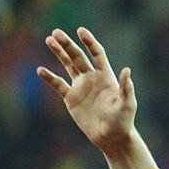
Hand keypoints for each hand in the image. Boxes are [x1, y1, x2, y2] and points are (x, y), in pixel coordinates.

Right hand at [37, 27, 137, 155]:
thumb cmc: (122, 121)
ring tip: (49, 40)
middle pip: (78, 56)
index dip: (89, 41)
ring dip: (59, 53)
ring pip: (67, 65)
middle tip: (55, 32)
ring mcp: (80, 87)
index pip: (96, 53)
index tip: (80, 31)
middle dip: (67, 44)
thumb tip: (126, 70)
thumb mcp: (127, 104)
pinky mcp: (71, 98)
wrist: (110, 137)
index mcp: (105, 76)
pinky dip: (49, 78)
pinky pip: (58, 85)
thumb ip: (126, 88)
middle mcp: (92, 78)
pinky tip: (40, 70)